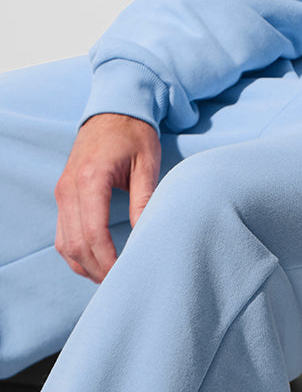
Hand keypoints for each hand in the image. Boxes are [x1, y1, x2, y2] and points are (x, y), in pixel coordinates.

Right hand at [54, 113, 161, 282]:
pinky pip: (63, 233)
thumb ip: (145, 201)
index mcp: (91, 179)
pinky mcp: (63, 193)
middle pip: (75, 244)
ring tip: (109, 278)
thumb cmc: (134, 133)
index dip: (108, 261)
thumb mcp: (146, 164)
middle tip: (120, 284)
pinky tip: (96, 260)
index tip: (124, 275)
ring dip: (84, 265)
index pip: (93, 234)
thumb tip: (148, 236)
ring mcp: (62, 191)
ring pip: (64, 243)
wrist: (115, 107)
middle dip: (96, 269)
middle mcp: (69, 188)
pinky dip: (76, 252)